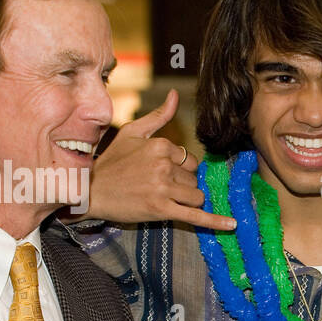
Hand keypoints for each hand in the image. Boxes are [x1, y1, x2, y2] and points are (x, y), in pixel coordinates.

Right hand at [83, 90, 234, 231]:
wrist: (90, 191)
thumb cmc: (112, 162)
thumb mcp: (133, 133)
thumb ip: (159, 116)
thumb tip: (176, 95)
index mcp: (160, 145)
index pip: (191, 161)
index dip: (180, 170)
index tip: (161, 174)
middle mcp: (164, 165)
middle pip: (194, 180)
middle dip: (183, 186)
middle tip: (158, 188)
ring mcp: (163, 188)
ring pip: (196, 196)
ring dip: (187, 200)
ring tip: (164, 199)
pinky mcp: (161, 209)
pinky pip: (195, 216)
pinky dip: (215, 222)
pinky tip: (231, 225)